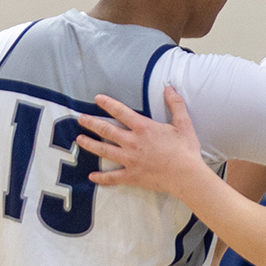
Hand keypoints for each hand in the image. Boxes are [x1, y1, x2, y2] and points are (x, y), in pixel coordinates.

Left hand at [75, 87, 212, 197]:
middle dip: (91, 123)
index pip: (121, 111)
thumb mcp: (184, 123)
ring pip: (104, 150)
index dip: (108, 104)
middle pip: (106, 130)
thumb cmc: (186, 149)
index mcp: (143, 128)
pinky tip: (91, 176)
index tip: (97, 99)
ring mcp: (129, 159)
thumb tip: (169, 88)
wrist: (186, 175)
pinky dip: (101, 177)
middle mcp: (132, 142)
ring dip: (90, 144)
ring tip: (79, 140)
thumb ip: (176, 104)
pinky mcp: (131, 175)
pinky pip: (112, 176)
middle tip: (80, 119)